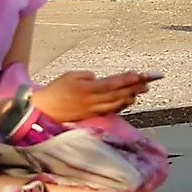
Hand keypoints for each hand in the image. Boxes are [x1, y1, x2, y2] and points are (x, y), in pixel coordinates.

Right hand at [30, 70, 153, 122]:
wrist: (42, 110)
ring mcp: (92, 110)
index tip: (141, 75)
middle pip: (119, 94)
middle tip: (150, 81)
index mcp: (88, 89)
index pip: (113, 83)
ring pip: (116, 103)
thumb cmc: (55, 90)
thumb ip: (88, 77)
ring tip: (143, 90)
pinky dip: (121, 105)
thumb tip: (100, 79)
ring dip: (131, 96)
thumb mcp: (71, 76)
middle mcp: (92, 101)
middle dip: (135, 87)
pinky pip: (110, 110)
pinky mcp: (91, 116)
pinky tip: (128, 100)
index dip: (129, 79)